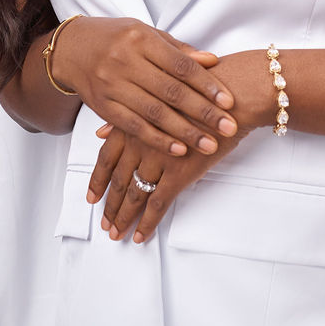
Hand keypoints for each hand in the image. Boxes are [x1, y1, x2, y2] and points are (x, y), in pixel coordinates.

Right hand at [51, 17, 239, 155]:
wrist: (71, 49)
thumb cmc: (116, 39)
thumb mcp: (146, 34)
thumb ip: (178, 50)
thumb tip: (211, 60)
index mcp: (141, 40)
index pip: (181, 66)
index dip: (207, 85)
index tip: (229, 102)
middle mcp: (125, 62)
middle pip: (171, 91)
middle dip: (203, 112)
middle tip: (228, 127)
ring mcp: (112, 85)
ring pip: (154, 113)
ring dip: (185, 132)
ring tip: (209, 145)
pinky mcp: (102, 107)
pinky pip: (133, 127)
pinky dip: (157, 139)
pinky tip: (178, 149)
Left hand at [87, 48, 274, 243]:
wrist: (233, 96)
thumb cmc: (200, 90)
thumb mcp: (159, 96)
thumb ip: (129, 116)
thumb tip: (102, 132)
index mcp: (134, 123)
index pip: (106, 158)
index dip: (97, 180)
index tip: (91, 197)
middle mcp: (140, 142)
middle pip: (117, 180)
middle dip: (109, 205)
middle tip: (105, 222)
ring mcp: (158, 159)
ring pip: (133, 195)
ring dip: (123, 217)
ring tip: (117, 233)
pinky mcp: (179, 173)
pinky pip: (157, 204)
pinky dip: (147, 223)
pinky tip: (140, 235)